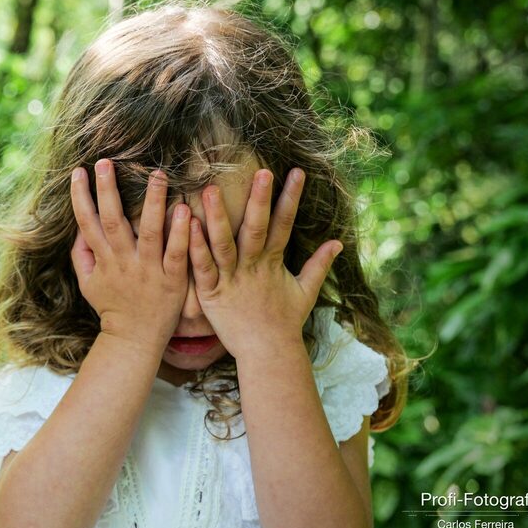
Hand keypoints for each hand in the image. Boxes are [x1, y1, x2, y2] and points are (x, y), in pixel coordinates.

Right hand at [70, 159, 191, 352]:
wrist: (134, 340)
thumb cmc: (112, 307)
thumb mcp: (88, 283)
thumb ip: (81, 254)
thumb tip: (78, 227)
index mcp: (103, 259)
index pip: (86, 222)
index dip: (80, 196)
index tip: (78, 171)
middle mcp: (123, 261)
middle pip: (113, 220)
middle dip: (108, 190)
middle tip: (107, 162)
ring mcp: (148, 270)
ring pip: (150, 231)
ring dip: (153, 202)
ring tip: (157, 175)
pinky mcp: (172, 280)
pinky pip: (176, 253)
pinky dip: (180, 233)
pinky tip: (185, 210)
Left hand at [188, 168, 341, 353]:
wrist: (268, 355)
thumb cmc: (284, 323)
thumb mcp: (305, 292)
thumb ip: (319, 265)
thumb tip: (338, 242)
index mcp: (272, 263)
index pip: (284, 225)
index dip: (290, 198)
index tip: (296, 172)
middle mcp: (253, 268)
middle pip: (256, 229)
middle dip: (260, 200)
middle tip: (261, 172)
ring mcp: (231, 280)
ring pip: (224, 244)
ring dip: (217, 217)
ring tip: (210, 190)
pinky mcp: (211, 294)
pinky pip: (202, 268)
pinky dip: (196, 248)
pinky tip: (189, 226)